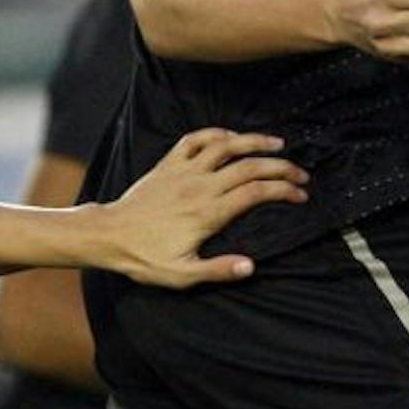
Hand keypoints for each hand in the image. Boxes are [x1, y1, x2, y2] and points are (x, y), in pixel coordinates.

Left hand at [106, 128, 308, 287]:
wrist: (108, 235)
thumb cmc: (144, 257)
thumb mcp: (181, 274)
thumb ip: (217, 270)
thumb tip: (251, 266)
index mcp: (208, 212)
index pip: (256, 193)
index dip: (283, 190)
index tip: (301, 195)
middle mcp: (200, 186)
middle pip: (250, 166)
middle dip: (281, 167)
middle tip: (300, 174)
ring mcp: (183, 171)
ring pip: (226, 145)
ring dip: (254, 141)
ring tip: (278, 143)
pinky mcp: (168, 164)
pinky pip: (195, 139)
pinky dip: (216, 133)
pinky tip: (231, 136)